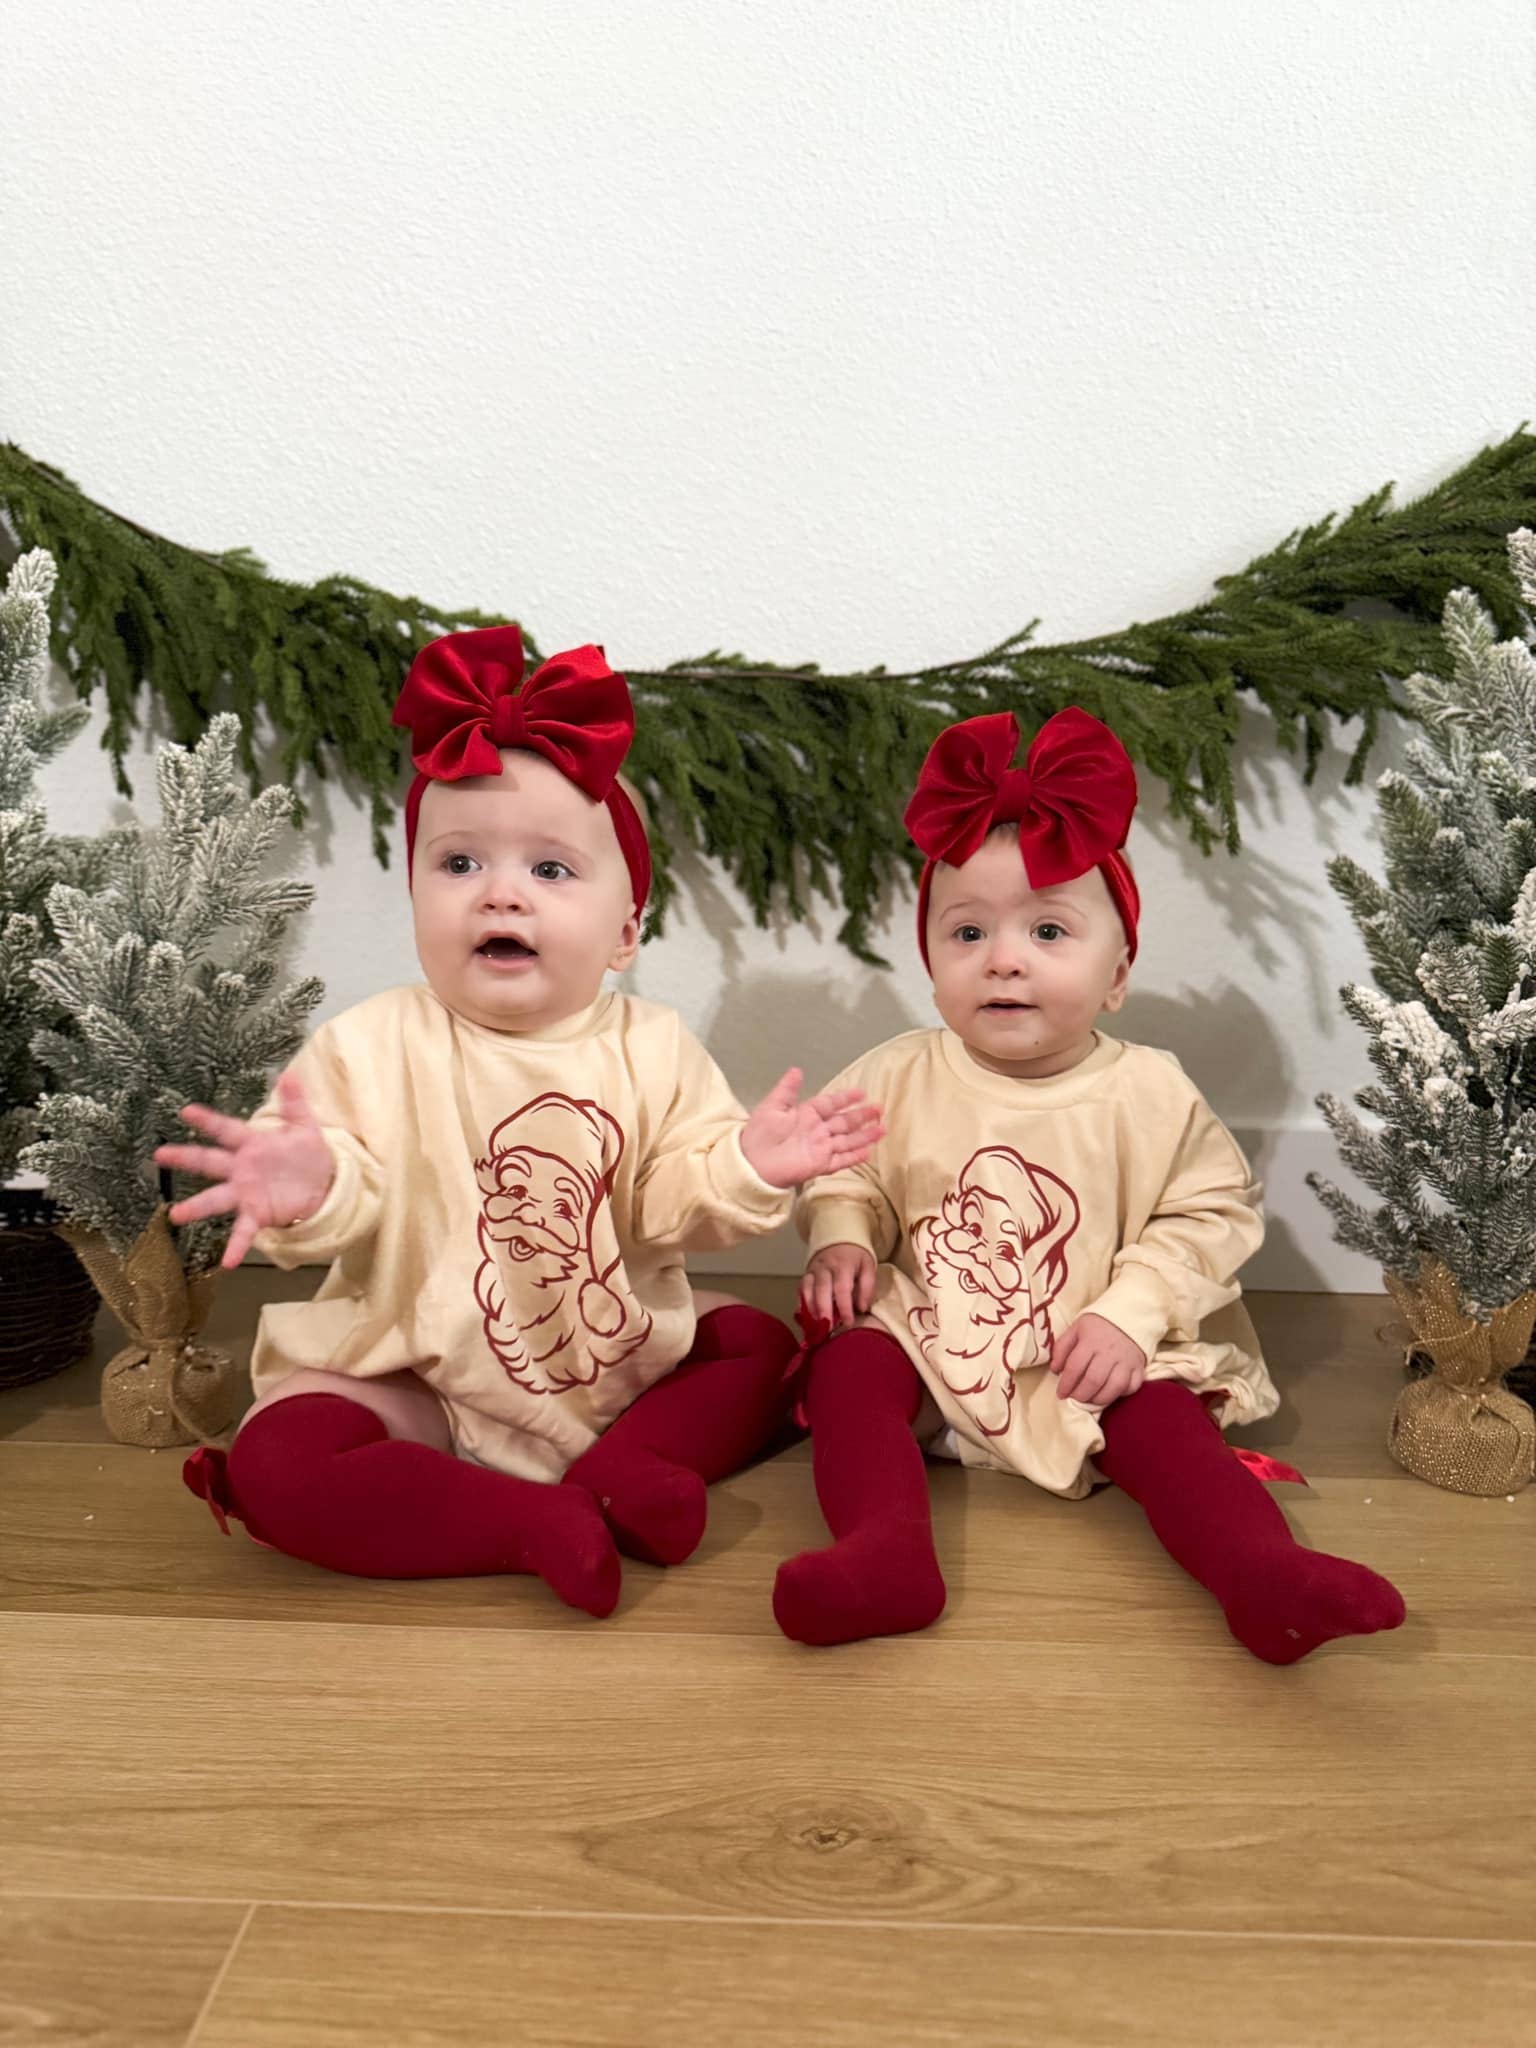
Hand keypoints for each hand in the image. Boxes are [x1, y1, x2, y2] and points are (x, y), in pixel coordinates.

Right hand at [154, 1071, 334, 1270]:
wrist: (324, 1184)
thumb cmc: (307, 1154)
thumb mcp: (304, 1127)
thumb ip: (294, 1103)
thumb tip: (289, 1074)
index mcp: (251, 1144)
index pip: (226, 1129)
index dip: (208, 1121)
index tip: (186, 1111)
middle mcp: (241, 1169)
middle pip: (209, 1162)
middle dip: (185, 1158)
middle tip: (159, 1155)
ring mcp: (246, 1193)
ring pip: (216, 1199)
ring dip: (197, 1207)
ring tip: (176, 1215)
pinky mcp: (257, 1214)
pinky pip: (243, 1232)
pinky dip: (235, 1246)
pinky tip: (227, 1262)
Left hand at [740, 1068, 884, 1188]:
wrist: (750, 1163)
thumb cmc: (756, 1136)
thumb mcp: (771, 1107)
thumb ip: (786, 1089)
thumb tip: (797, 1070)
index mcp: (805, 1115)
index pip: (830, 1104)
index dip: (845, 1098)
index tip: (861, 1092)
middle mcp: (815, 1131)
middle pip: (844, 1122)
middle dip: (862, 1116)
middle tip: (879, 1109)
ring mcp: (819, 1148)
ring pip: (847, 1141)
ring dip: (864, 1136)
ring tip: (882, 1129)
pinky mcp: (819, 1165)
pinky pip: (840, 1161)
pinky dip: (854, 1157)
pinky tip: (868, 1152)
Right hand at [799, 1242, 877, 1333]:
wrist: (838, 1238)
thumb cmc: (855, 1256)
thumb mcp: (868, 1266)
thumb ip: (867, 1287)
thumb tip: (861, 1308)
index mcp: (843, 1265)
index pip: (842, 1288)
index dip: (844, 1307)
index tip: (848, 1322)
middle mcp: (825, 1268)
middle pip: (821, 1291)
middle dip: (824, 1311)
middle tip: (828, 1329)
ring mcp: (812, 1271)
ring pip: (808, 1291)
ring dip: (812, 1310)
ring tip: (818, 1327)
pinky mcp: (806, 1275)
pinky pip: (801, 1290)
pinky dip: (802, 1305)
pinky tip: (807, 1318)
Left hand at [1049, 1312, 1147, 1405]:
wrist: (1129, 1316)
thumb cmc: (1098, 1326)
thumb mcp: (1076, 1329)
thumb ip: (1062, 1348)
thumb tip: (1055, 1370)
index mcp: (1091, 1340)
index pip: (1075, 1366)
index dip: (1066, 1384)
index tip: (1061, 1394)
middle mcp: (1109, 1352)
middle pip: (1094, 1380)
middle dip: (1081, 1395)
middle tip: (1074, 1399)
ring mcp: (1126, 1360)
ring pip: (1114, 1387)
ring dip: (1099, 1399)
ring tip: (1090, 1400)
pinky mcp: (1139, 1367)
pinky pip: (1132, 1387)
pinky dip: (1121, 1394)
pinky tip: (1110, 1393)